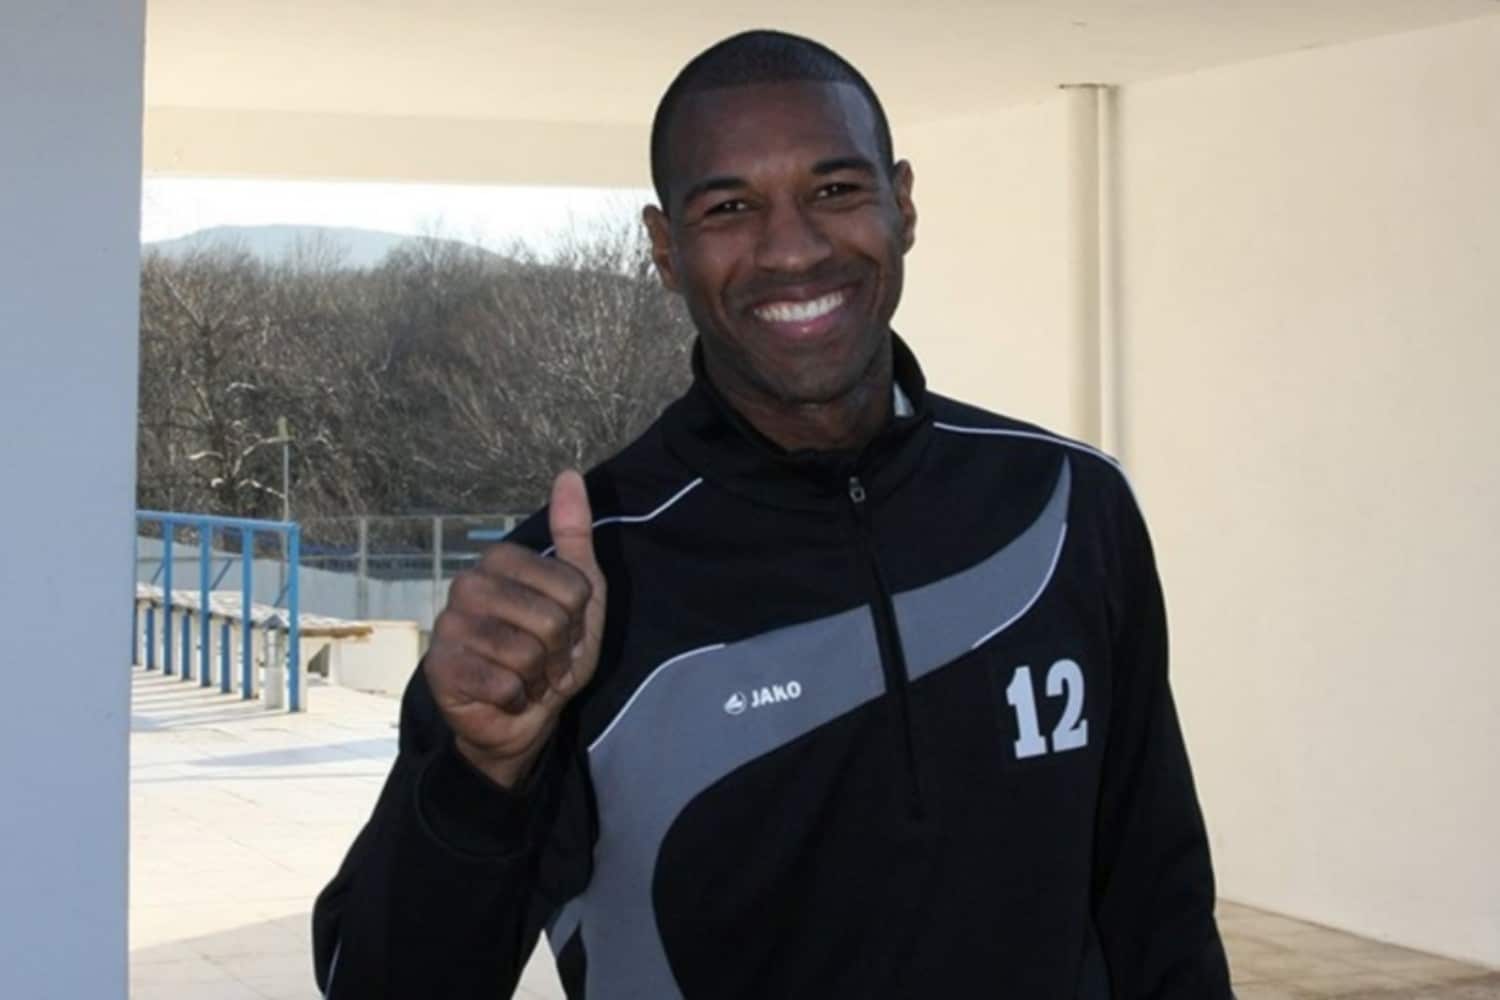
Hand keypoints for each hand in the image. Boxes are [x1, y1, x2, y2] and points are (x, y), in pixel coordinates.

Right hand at [424, 470, 605, 787]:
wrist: (521, 718)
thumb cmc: (550, 654)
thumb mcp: (578, 595)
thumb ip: (573, 536)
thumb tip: (569, 474)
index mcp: (499, 561)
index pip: (571, 586)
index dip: (577, 619)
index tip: (563, 631)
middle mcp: (466, 584)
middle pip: (550, 619)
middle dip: (559, 652)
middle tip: (543, 660)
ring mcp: (447, 624)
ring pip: (525, 652)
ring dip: (537, 677)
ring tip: (525, 678)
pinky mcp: (438, 667)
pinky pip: (501, 682)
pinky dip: (515, 697)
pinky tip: (503, 695)